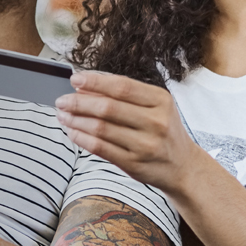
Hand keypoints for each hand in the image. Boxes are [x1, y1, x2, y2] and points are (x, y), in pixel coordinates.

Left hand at [55, 72, 206, 193]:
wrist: (182, 166)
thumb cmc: (164, 132)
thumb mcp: (155, 107)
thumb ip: (124, 97)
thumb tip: (85, 87)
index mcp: (161, 100)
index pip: (122, 86)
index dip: (95, 81)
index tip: (75, 79)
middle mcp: (155, 122)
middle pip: (108, 108)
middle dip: (79, 102)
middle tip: (62, 100)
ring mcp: (145, 144)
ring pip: (100, 128)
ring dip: (76, 120)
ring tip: (63, 115)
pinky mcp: (134, 164)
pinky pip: (100, 148)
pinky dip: (82, 139)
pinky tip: (72, 132)